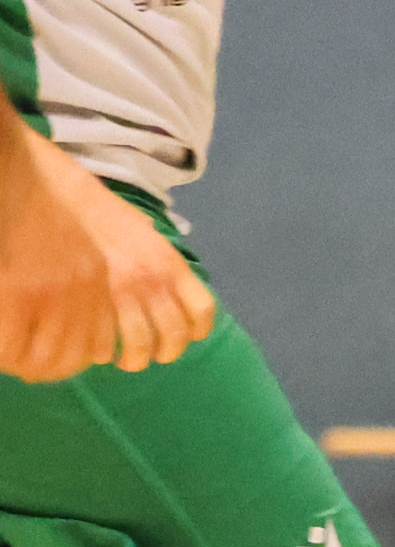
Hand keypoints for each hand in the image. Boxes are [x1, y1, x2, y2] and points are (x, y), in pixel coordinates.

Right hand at [0, 149, 216, 378]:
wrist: (41, 188)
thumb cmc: (84, 204)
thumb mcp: (134, 226)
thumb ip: (149, 252)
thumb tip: (157, 270)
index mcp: (166, 262)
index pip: (201, 311)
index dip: (193, 331)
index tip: (179, 338)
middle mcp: (149, 281)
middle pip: (171, 338)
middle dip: (159, 352)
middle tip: (142, 355)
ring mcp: (115, 294)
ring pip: (135, 348)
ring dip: (129, 358)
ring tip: (116, 357)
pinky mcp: (77, 303)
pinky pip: (97, 345)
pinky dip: (95, 354)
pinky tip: (91, 351)